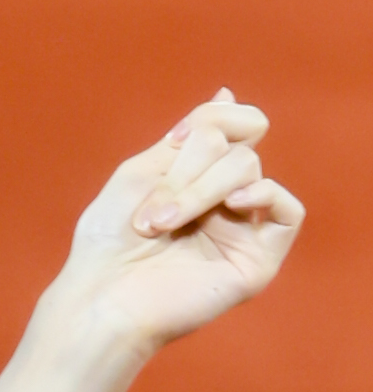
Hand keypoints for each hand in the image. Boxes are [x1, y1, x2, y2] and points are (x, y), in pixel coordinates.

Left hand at [56, 90, 304, 353]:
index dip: (212, 119)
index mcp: (197, 178)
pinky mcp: (257, 260)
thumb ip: (190, 136)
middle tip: (153, 208)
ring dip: (199, 189)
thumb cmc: (108, 242)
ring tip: (161, 224)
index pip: (234, 124)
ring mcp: (242, 230)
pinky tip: (234, 204)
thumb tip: (228, 93)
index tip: (174, 140)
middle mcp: (224, 201)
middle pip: (236, 146)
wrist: (101, 297)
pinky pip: (289, 212)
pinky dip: (267, 195)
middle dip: (190, 166)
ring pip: (249, 172)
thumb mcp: (142, 170)